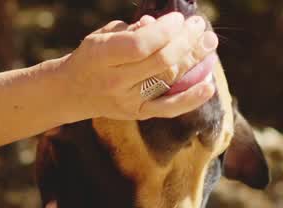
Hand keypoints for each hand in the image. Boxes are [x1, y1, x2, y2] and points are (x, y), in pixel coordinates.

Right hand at [58, 12, 219, 120]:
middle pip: (160, 62)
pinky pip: (168, 109)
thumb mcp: (103, 35)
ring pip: (168, 81)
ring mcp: (128, 101)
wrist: (72, 92)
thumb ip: (132, 30)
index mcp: (102, 56)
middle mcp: (115, 81)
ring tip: (210, 43)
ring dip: (194, 60)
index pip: (140, 45)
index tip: (178, 18)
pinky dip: (191, 98)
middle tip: (200, 26)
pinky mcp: (138, 114)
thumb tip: (161, 24)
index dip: (164, 30)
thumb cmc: (92, 56)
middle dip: (186, 41)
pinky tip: (209, 86)